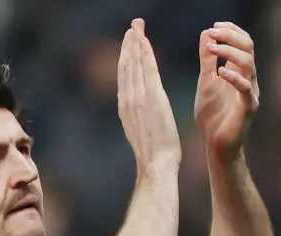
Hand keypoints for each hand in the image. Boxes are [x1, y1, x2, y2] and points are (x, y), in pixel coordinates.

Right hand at [117, 18, 180, 174]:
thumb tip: (134, 107)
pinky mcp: (151, 98)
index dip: (126, 56)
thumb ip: (135, 115)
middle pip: (126, 65)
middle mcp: (127, 100)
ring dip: (135, 43)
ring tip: (137, 27)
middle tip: (133, 25)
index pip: (125, 76)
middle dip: (129, 44)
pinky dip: (144, 53)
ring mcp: (138, 98)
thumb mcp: (139, 132)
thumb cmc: (153, 154)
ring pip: (134, 64)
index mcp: (125, 107)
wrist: (156, 165)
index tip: (129, 42)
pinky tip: (144, 40)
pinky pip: (147, 69)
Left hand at [194, 22, 259, 161]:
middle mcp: (249, 79)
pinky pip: (246, 90)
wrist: (216, 146)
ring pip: (249, 64)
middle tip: (213, 32)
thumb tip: (206, 33)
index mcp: (239, 72)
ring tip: (212, 49)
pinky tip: (220, 72)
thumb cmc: (212, 116)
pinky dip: (234, 78)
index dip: (231, 31)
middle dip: (231, 36)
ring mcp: (250, 93)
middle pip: (248, 47)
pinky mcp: (248, 109)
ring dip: (230, 52)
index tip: (214, 27)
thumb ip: (207, 60)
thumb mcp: (205, 82)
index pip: (243, 42)